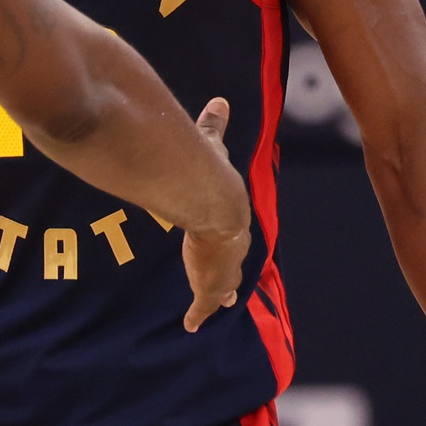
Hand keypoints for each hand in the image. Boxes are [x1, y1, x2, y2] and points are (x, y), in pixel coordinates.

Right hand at [180, 97, 248, 331]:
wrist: (211, 197)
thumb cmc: (210, 171)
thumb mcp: (211, 147)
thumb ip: (213, 126)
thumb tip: (219, 100)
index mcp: (232, 215)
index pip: (232, 230)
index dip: (230, 237)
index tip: (230, 242)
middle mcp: (232, 244)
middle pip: (232, 263)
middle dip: (229, 273)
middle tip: (228, 286)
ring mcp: (222, 267)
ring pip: (221, 286)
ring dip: (217, 296)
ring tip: (214, 306)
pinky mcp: (209, 284)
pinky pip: (203, 305)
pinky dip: (199, 314)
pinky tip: (192, 325)